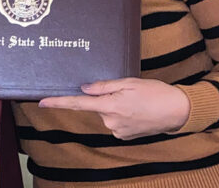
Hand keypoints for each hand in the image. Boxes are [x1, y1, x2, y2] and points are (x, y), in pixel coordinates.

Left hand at [38, 78, 189, 139]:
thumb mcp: (129, 82)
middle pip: (97, 107)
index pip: (78, 104)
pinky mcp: (125, 137)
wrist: (177, 112)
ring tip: (136, 101)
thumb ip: (104, 86)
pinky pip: (116, 122)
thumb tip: (84, 88)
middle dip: (106, 98)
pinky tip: (137, 110)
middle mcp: (110, 122)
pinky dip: (122, 115)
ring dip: (115, 107)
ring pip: (107, 114)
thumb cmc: (155, 92)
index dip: (58, 102)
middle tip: (127, 91)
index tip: (41, 102)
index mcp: (110, 106)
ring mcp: (117, 131)